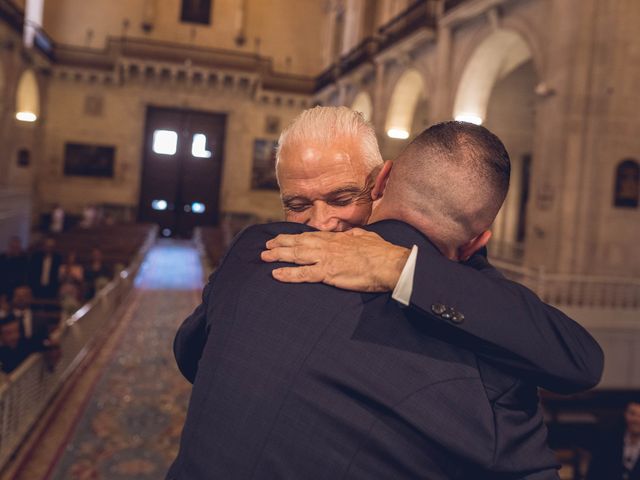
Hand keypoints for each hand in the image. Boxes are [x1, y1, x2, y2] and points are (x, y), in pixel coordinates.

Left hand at [261, 229, 410, 291]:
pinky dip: (288, 274)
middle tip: (266, 247)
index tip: (282, 238)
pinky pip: (303, 274)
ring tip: (264, 257)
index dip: (293, 237)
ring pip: (296, 255)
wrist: (389, 264)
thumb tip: (352, 234)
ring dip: (278, 256)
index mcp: (336, 238)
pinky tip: (276, 274)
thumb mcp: (366, 237)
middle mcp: (327, 245)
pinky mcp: (328, 273)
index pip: (309, 236)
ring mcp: (326, 258)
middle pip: (298, 243)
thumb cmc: (381, 252)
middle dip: (280, 244)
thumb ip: (355, 235)